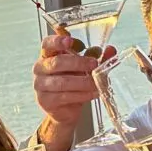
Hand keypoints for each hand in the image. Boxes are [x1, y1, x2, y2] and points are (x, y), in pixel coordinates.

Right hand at [33, 33, 112, 150]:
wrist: (65, 109)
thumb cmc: (72, 83)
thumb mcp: (84, 67)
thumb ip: (96, 57)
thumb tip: (111, 50)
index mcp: (48, 54)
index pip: (47, 44)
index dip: (57, 41)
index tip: (70, 41)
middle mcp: (40, 68)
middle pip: (57, 62)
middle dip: (78, 63)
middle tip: (94, 64)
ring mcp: (40, 85)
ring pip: (62, 82)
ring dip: (83, 82)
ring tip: (96, 83)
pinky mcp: (45, 100)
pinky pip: (65, 96)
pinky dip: (82, 95)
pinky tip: (92, 93)